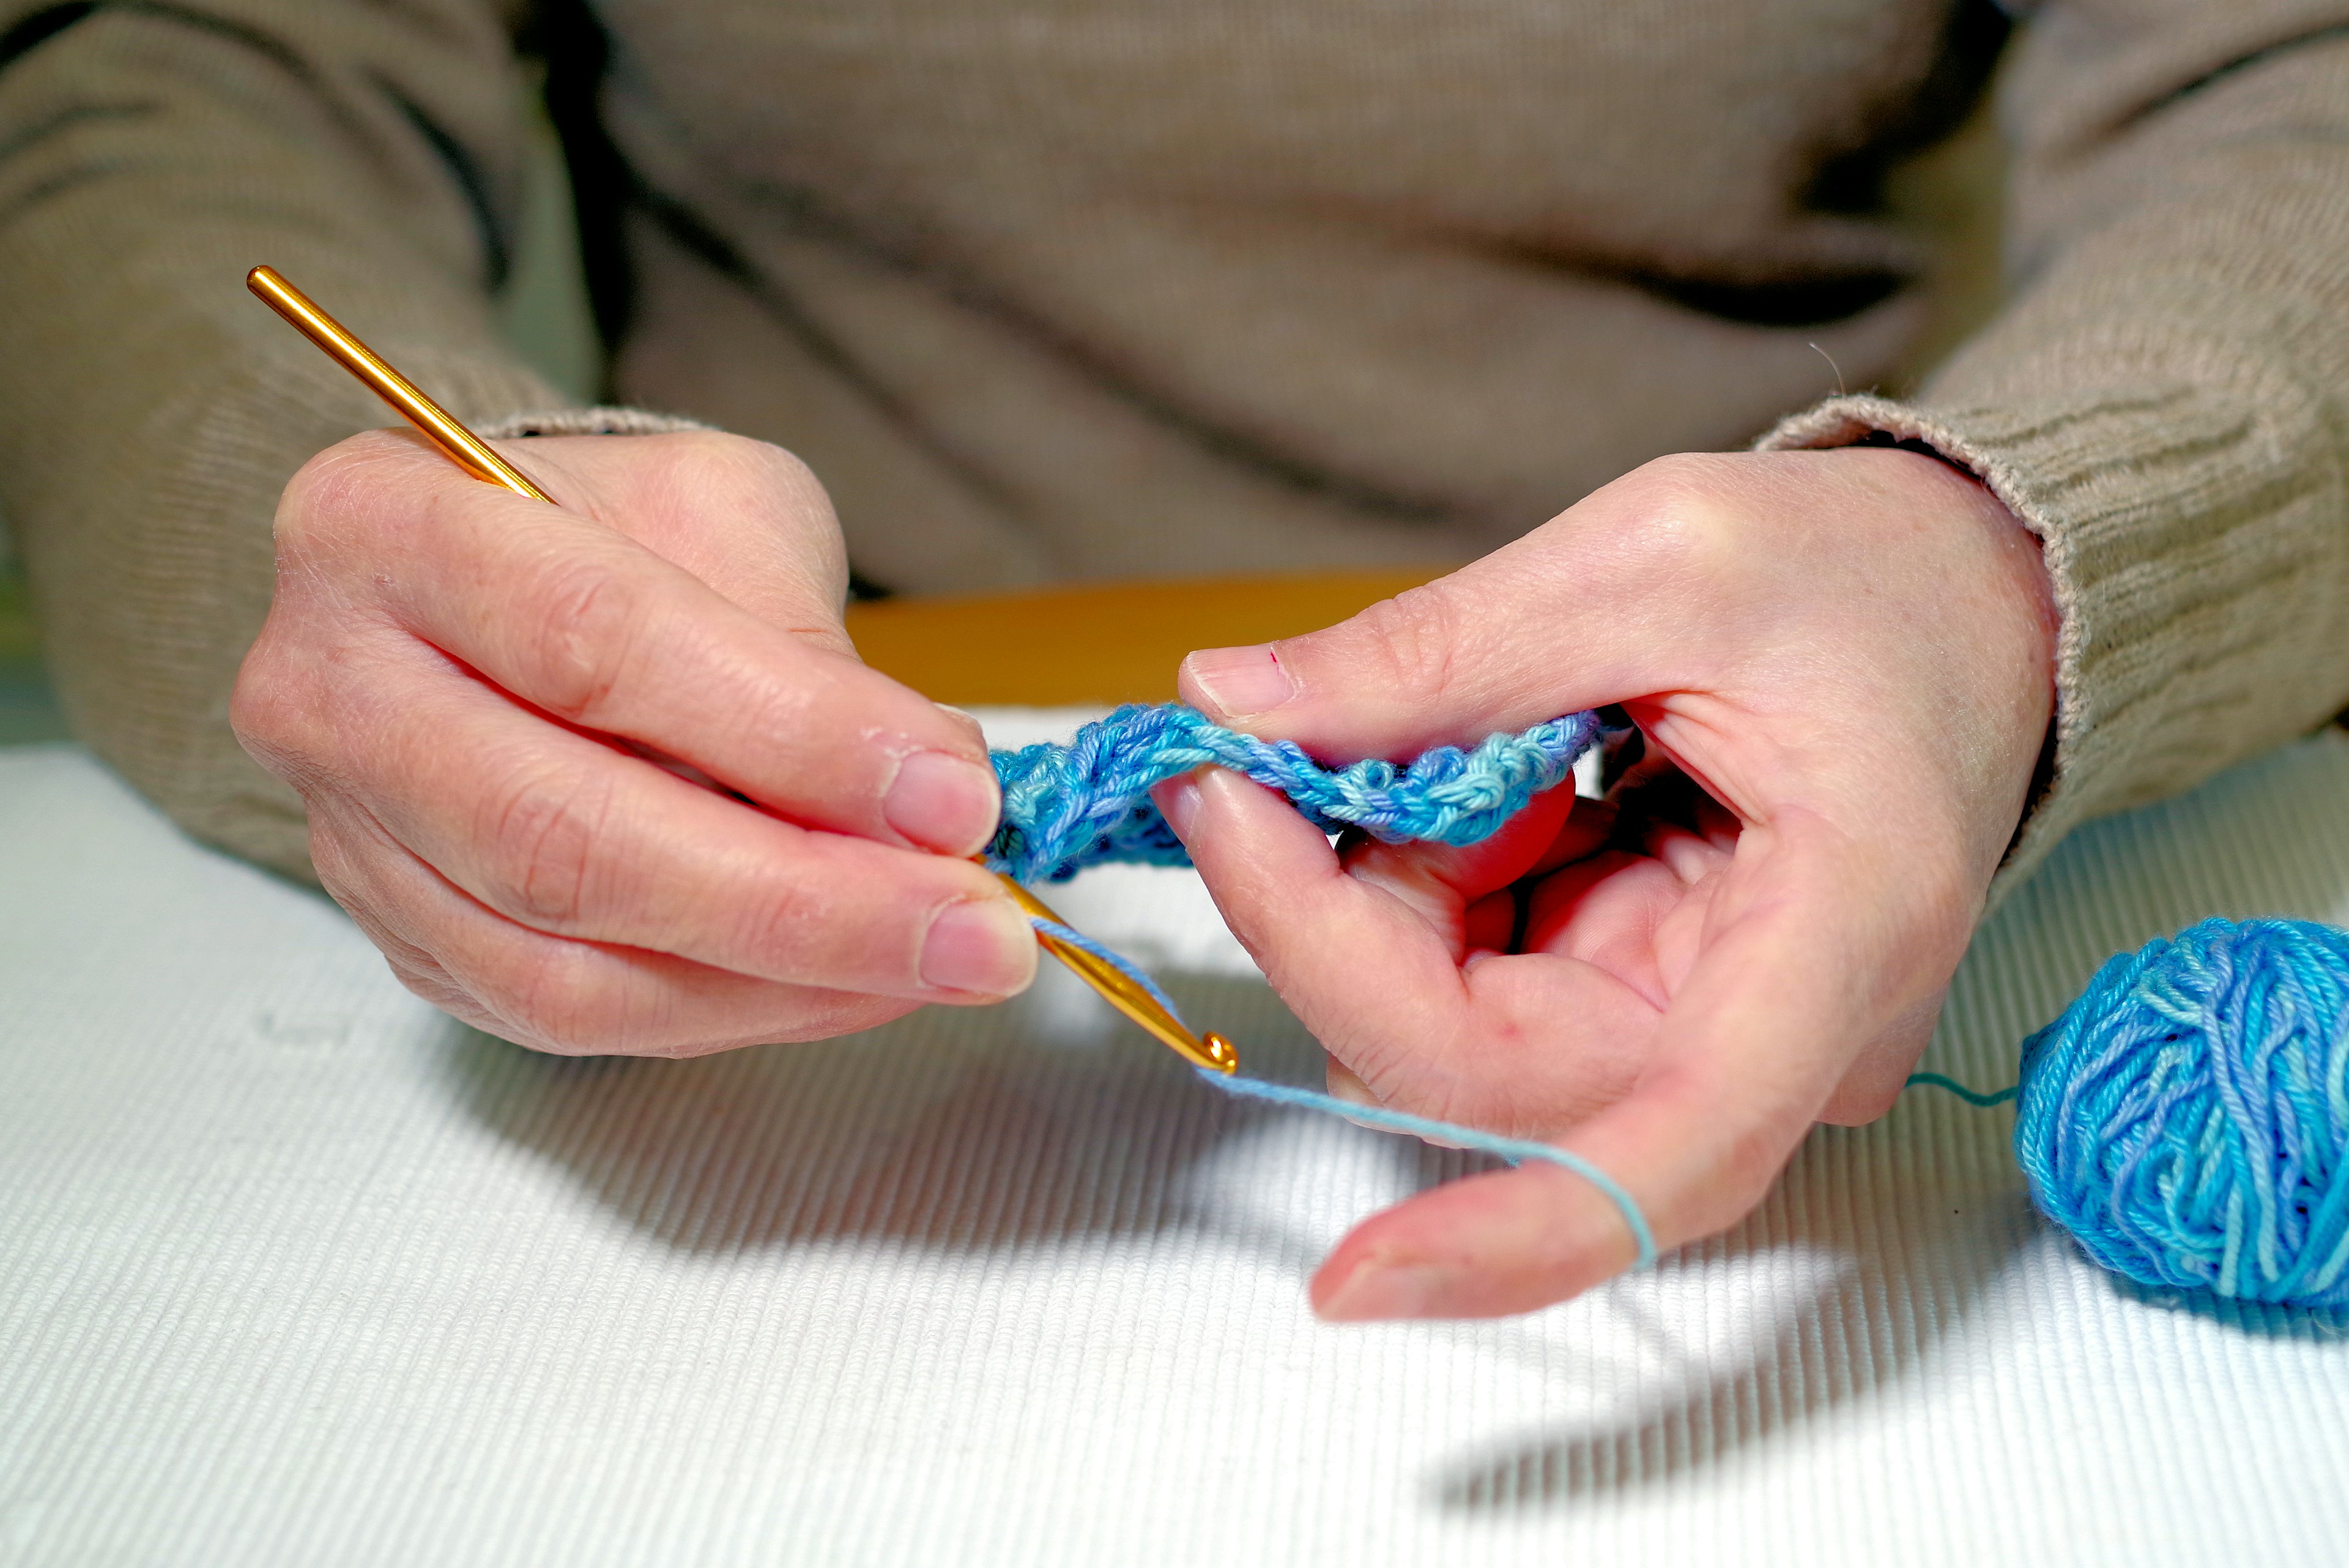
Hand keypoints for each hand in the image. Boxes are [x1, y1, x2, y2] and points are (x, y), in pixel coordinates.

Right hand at [233, 428, 1034, 1054]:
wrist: (501, 587)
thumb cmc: (615, 533)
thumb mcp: (718, 516)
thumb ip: (799, 646)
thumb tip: (929, 798)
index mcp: (386, 529)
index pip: (597, 647)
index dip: (790, 736)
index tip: (953, 796)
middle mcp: (331, 693)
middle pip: (567, 839)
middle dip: (803, 901)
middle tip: (976, 928)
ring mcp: (355, 842)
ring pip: (571, 965)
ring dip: (786, 982)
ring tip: (942, 960)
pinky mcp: (409, 944)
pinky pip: (577, 1019)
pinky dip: (740, 1011)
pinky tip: (859, 982)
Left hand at [1153, 448, 2056, 1317]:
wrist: (1967, 596)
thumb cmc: (1858, 573)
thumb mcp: (1653, 558)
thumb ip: (1441, 650)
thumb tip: (1231, 706)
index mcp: (1837, 934)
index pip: (1674, 1159)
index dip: (1510, 1240)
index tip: (1345, 1280)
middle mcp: (1776, 1035)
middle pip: (1492, 1074)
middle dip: (1339, 925)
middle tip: (1248, 770)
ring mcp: (1708, 1036)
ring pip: (1457, 1035)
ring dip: (1382, 892)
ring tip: (1435, 733)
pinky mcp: (1649, 1007)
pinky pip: (1479, 987)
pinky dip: (1430, 882)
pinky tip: (1480, 780)